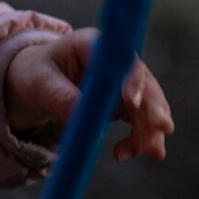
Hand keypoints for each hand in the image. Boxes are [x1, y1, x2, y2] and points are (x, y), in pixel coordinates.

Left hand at [4, 27, 173, 161]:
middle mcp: (116, 62)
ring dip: (151, 130)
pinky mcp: (126, 104)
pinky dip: (138, 139)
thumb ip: (59, 96)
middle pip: (144, 82)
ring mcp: (125, 83)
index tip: (132, 102)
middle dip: (154, 106)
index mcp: (94, 44)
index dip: (130, 78)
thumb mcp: (39, 83)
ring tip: (151, 153)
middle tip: (162, 129)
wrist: (38, 83)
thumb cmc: (36, 74)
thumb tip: (78, 115)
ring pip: (148, 106)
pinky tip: (121, 154)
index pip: (120, 58)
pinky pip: (140, 122)